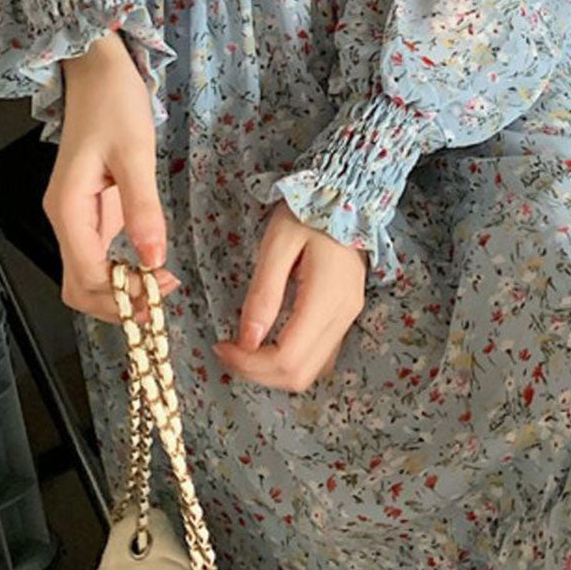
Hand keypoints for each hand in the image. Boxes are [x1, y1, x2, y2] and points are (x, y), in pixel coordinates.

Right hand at [43, 29, 179, 323]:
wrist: (99, 69)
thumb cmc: (113, 101)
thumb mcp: (135, 153)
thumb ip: (143, 208)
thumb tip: (153, 259)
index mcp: (68, 207)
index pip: (84, 276)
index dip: (118, 297)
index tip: (157, 297)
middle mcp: (66, 217)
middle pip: (78, 286)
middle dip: (116, 303)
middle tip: (161, 301)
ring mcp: (77, 215)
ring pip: (88, 275)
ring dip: (120, 290)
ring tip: (161, 286)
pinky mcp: (92, 208)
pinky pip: (100, 255)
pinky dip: (122, 271)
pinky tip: (151, 267)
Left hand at [212, 199, 367, 391]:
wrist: (345, 193)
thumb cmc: (307, 212)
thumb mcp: (277, 244)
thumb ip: (263, 293)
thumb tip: (247, 341)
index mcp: (326, 298)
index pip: (288, 358)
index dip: (250, 363)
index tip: (222, 346)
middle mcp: (343, 316)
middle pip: (300, 375)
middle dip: (257, 373)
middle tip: (227, 351)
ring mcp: (348, 318)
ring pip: (311, 372)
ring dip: (272, 372)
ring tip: (243, 348)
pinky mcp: (346, 315)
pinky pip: (318, 356)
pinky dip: (289, 361)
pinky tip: (267, 341)